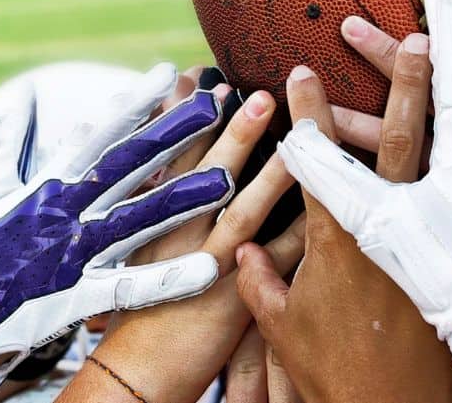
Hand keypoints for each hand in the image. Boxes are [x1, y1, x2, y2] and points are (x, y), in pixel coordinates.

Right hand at [0, 64, 234, 369]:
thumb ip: (12, 149)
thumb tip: (18, 107)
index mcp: (48, 185)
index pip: (98, 135)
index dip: (133, 102)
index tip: (166, 72)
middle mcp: (63, 211)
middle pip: (127, 165)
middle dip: (173, 133)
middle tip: (216, 103)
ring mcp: (71, 253)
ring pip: (136, 219)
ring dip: (182, 199)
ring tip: (227, 179)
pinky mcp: (74, 297)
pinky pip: (129, 287)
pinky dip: (166, 279)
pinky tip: (207, 271)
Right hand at [61, 87, 309, 402]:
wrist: (137, 375)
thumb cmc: (134, 312)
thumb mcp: (131, 252)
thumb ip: (146, 206)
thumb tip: (150, 167)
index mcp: (145, 222)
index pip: (163, 159)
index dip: (177, 117)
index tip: (193, 79)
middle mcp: (172, 238)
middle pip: (201, 176)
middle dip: (225, 132)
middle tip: (246, 91)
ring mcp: (202, 267)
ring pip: (240, 212)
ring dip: (266, 171)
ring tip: (290, 136)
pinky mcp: (230, 297)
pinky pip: (274, 260)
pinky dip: (296, 231)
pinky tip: (321, 204)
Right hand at [236, 57, 451, 400]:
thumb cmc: (345, 377)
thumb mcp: (288, 331)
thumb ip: (262, 283)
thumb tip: (241, 251)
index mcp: (353, 237)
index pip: (326, 160)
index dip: (308, 114)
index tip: (297, 71)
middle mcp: (411, 224)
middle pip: (416, 131)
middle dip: (414, 71)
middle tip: (425, 21)